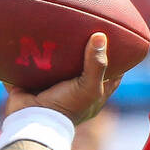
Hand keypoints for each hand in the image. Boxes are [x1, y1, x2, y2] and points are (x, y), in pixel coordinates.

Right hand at [4, 32, 121, 124]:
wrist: (32, 119)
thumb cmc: (66, 106)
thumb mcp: (88, 87)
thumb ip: (97, 64)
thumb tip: (100, 36)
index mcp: (90, 96)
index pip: (110, 77)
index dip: (116, 63)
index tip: (119, 44)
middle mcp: (72, 92)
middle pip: (82, 69)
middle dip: (83, 53)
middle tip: (86, 30)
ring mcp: (51, 88)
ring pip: (56, 67)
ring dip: (56, 53)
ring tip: (60, 30)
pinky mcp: (31, 85)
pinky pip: (30, 68)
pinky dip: (30, 57)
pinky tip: (33, 37)